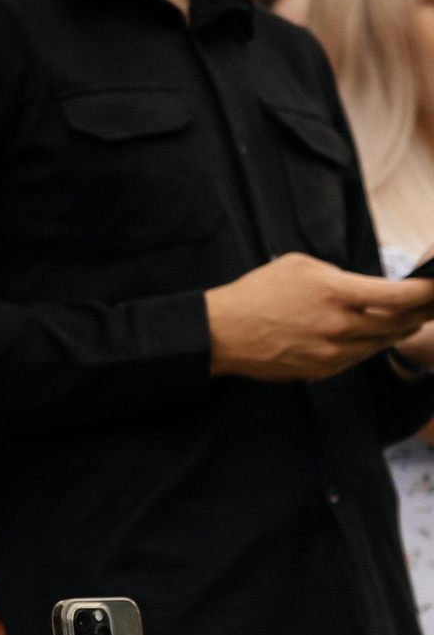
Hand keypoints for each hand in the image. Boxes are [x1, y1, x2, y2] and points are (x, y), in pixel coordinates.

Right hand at [207, 252, 433, 381]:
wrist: (221, 332)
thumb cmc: (256, 293)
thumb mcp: (299, 265)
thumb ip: (338, 274)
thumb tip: (362, 287)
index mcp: (335, 292)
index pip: (399, 296)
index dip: (427, 292)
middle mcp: (339, 325)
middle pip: (400, 323)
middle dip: (422, 312)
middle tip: (432, 305)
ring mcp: (332, 351)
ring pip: (382, 343)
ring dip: (399, 331)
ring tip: (410, 320)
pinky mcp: (322, 369)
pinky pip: (360, 357)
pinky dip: (372, 345)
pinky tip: (374, 336)